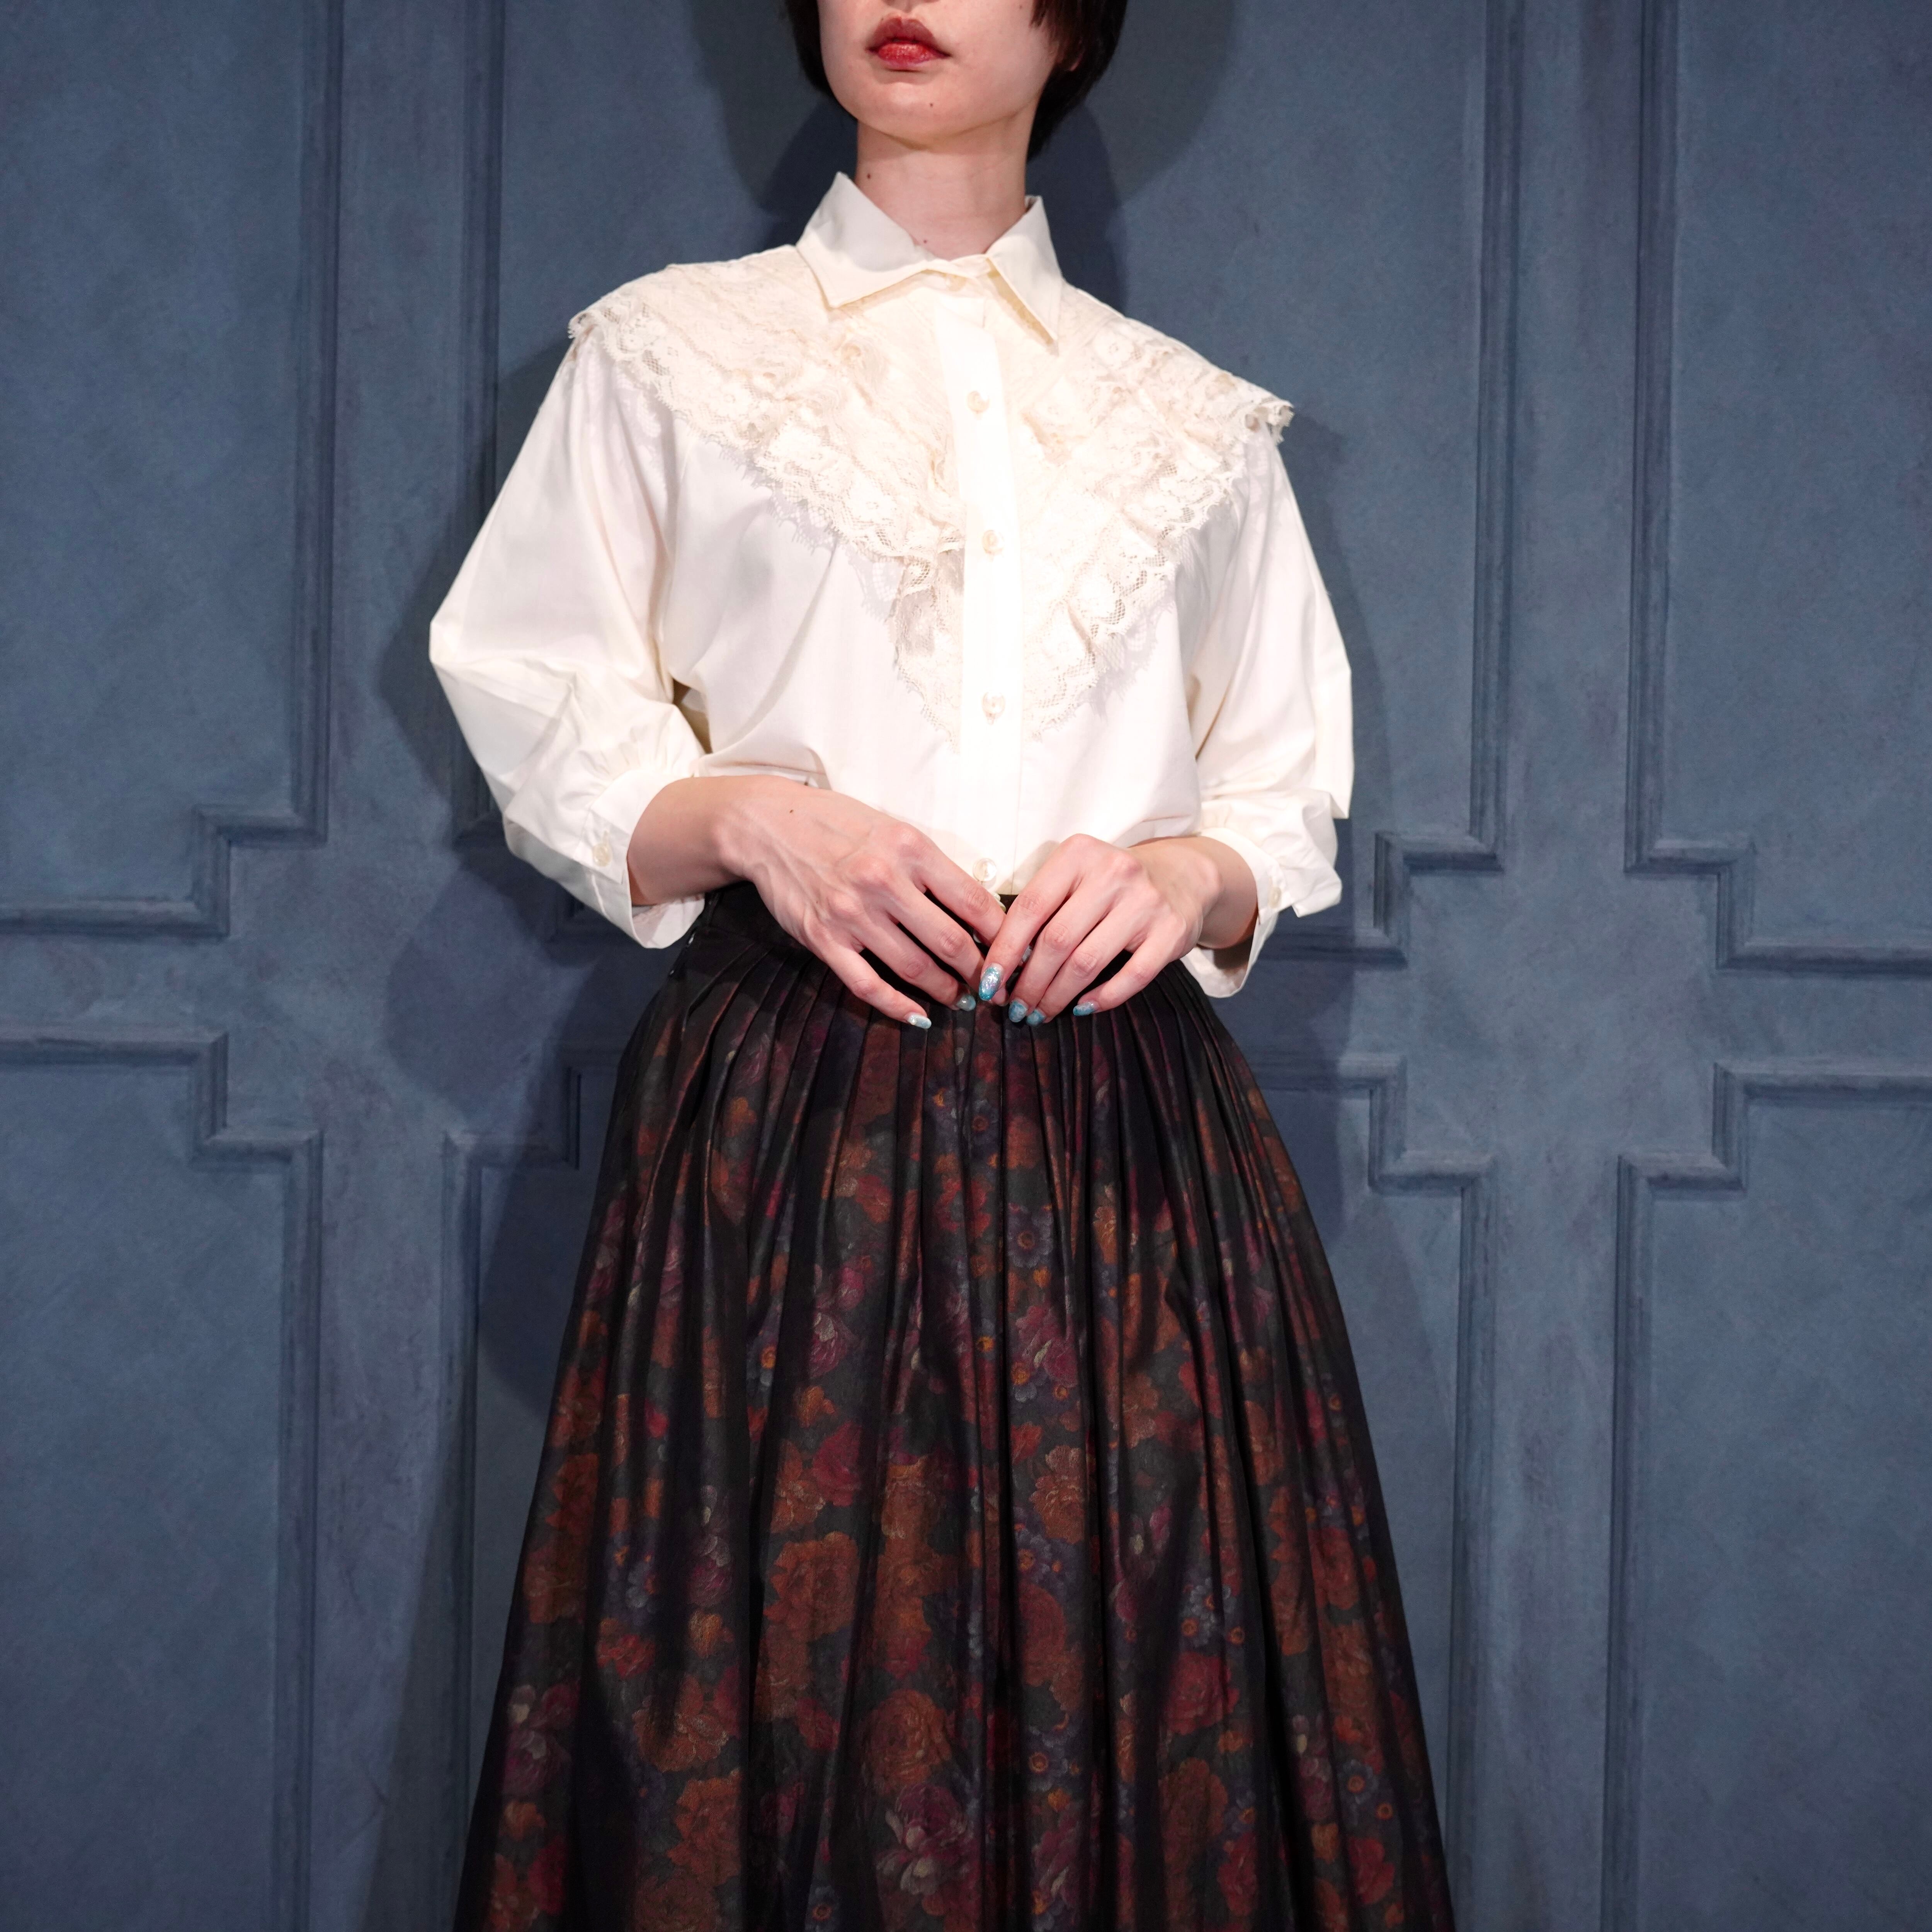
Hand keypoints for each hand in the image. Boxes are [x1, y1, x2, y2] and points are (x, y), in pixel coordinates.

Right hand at [714, 781, 1004, 1023]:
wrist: (769, 826)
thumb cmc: (839, 826)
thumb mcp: (895, 830)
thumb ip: (932, 867)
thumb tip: (979, 909)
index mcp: (910, 848)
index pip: (973, 902)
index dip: (1002, 937)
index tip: (1015, 955)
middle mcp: (883, 881)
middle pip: (950, 941)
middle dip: (979, 972)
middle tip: (994, 988)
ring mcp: (851, 913)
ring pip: (914, 967)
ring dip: (945, 991)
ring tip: (961, 1000)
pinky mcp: (823, 939)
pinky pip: (868, 985)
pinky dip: (898, 1007)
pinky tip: (919, 1017)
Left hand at [978, 834, 1256, 1021]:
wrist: (1183, 876)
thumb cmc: (1112, 884)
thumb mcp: (1076, 877)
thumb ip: (1043, 907)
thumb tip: (1000, 963)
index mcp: (1079, 854)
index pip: (1030, 908)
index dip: (1004, 951)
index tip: (988, 983)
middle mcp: (1114, 872)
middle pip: (1056, 941)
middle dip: (1028, 983)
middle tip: (1014, 1007)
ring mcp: (1146, 902)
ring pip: (1087, 962)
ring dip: (1057, 996)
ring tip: (1039, 1013)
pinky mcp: (1171, 931)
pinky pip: (1131, 976)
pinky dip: (1102, 999)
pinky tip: (1081, 1009)